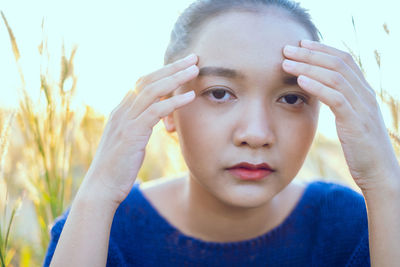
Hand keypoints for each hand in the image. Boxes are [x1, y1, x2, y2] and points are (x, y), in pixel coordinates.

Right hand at [81, 54, 198, 205]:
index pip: (143, 83)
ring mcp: (125, 120)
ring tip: (195, 69)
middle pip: (148, 80)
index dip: (163, 71)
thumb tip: (154, 118)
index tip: (182, 65)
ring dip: (175, 78)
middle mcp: (121, 110)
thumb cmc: (118, 168)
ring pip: (152, 91)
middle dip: (172, 67)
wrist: (101, 188)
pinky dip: (174, 102)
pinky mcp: (131, 133)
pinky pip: (155, 111)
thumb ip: (139, 125)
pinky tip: (191, 96)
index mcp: (121, 111)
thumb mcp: (129, 141)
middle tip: (193, 57)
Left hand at [282, 40, 399, 192]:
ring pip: (335, 77)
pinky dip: (317, 87)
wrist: (379, 173)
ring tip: (286, 62)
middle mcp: (365, 94)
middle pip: (337, 63)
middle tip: (286, 48)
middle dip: (310, 53)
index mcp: (364, 92)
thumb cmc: (361, 148)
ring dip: (308, 67)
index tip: (300, 44)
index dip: (322, 49)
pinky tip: (299, 81)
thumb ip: (340, 102)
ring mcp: (362, 108)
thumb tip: (320, 90)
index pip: (344, 60)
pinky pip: (335, 98)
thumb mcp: (351, 119)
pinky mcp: (355, 123)